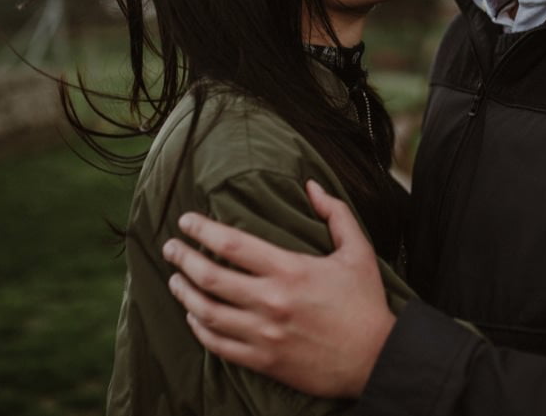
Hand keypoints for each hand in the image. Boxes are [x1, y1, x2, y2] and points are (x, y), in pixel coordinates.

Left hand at [162, 179, 395, 397]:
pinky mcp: (263, 360)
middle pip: (210, 277)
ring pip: (207, 313)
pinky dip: (200, 329)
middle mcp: (271, 302)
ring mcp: (264, 334)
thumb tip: (312, 185)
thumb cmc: (365, 303)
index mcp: (291, 270)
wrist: (375, 358)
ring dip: (184, 294)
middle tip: (170, 248)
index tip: (186, 220)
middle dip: (183, 259)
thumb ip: (335, 213)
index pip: (232, 245)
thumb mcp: (358, 251)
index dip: (202, 230)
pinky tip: (193, 317)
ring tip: (174, 280)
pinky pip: (218, 345)